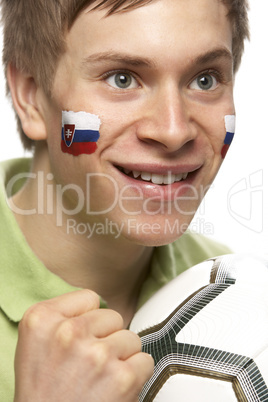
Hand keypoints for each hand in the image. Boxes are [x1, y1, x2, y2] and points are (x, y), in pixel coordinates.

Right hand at [14, 290, 153, 401]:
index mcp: (42, 320)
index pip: (89, 298)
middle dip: (106, 338)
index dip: (87, 320)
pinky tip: (113, 388)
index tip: (79, 339)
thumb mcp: (34, 343)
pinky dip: (135, 375)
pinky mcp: (122, 377)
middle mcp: (68, 332)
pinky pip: (145, 360)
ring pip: (130, 337)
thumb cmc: (42, 393)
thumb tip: (96, 306)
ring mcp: (97, 354)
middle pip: (112, 317)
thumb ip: (62, 316)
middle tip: (88, 364)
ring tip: (99, 378)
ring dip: (120, 358)